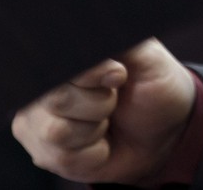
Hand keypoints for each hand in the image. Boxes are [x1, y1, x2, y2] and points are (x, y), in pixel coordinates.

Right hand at [12, 38, 194, 185]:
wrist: (164, 130)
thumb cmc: (153, 86)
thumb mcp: (146, 57)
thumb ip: (118, 45)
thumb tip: (93, 47)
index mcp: (65, 56)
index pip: (57, 63)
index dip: (91, 75)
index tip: (118, 76)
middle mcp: (43, 85)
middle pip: (57, 98)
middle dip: (100, 104)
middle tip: (115, 100)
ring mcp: (38, 120)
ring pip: (57, 131)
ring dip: (95, 131)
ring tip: (107, 122)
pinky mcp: (44, 153)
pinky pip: (64, 158)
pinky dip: (93, 155)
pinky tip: (101, 144)